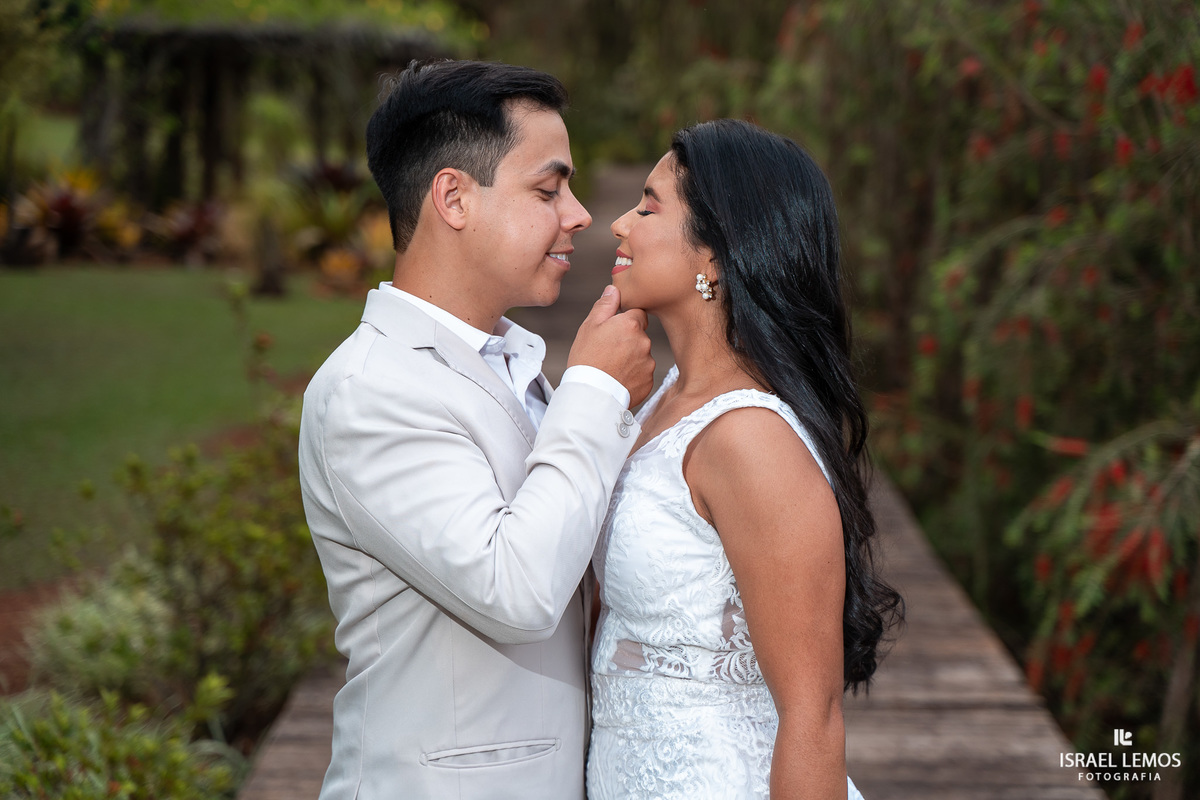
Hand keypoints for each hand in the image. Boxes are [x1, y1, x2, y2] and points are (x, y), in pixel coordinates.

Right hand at [566, 285, 654, 406]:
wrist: (591, 393)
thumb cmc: (586, 358)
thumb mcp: (590, 326)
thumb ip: (605, 305)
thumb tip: (614, 289)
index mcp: (631, 324)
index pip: (638, 313)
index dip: (625, 320)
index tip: (614, 330)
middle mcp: (644, 341)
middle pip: (640, 334)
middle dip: (628, 340)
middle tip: (608, 351)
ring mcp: (648, 363)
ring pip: (642, 354)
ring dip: (631, 358)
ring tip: (612, 367)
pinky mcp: (649, 381)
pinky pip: (643, 373)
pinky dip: (633, 375)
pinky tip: (618, 378)